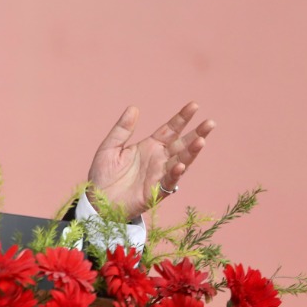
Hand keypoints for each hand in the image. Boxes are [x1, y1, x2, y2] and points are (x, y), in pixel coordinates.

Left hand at [86, 102, 214, 217]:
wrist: (97, 201)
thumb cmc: (103, 175)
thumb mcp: (110, 147)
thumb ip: (122, 129)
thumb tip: (134, 108)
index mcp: (150, 147)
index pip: (170, 130)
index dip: (182, 118)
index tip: (194, 105)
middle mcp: (158, 160)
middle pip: (182, 144)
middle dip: (197, 134)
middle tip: (210, 123)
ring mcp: (159, 175)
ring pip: (180, 162)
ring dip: (191, 153)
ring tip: (201, 141)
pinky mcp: (155, 192)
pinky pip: (168, 182)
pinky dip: (175, 175)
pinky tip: (180, 165)